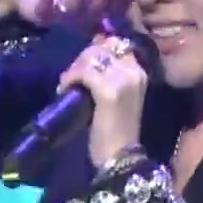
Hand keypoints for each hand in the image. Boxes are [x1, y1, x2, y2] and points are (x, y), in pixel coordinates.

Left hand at [59, 31, 149, 168]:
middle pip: (102, 47)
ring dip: (74, 68)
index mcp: (139, 71)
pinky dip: (70, 78)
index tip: (82, 63)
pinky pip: (84, 72)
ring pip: (91, 56)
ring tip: (66, 84)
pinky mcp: (108, 91)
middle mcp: (134, 71)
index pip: (116, 44)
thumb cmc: (115, 131)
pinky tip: (63, 90)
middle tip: (70, 77)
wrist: (119, 158)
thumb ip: (106, 75)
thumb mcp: (115, 96)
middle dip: (82, 58)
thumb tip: (88, 56)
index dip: (95, 49)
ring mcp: (123, 80)